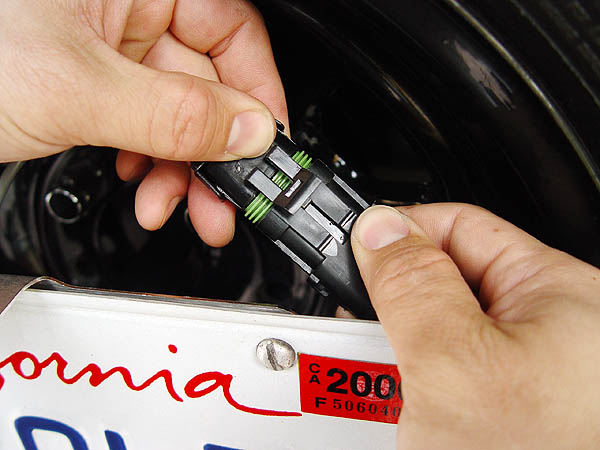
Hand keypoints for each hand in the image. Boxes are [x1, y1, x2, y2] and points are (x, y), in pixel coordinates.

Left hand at [0, 0, 286, 245]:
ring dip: (179, 169)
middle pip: (206, 86)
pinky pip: (143, 125)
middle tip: (223, 201)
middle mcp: (128, 9)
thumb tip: (250, 132)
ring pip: (176, 114)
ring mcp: (108, 50)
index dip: (256, 96)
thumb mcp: (77, 89)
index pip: (234, 33)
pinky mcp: (90, 84)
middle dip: (213, 153)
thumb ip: (176, 114)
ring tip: (169, 205)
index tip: (263, 150)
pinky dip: (147, 163)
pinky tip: (139, 185)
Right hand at [351, 204, 599, 448]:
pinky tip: (402, 412)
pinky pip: (444, 377)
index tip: (352, 253)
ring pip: (436, 336)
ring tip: (383, 390)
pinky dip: (413, 391)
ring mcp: (526, 372)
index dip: (399, 234)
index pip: (458, 227)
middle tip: (360, 339)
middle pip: (442, 285)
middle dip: (391, 310)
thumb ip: (411, 286)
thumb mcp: (453, 368)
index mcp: (555, 293)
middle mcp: (548, 328)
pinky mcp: (506, 407)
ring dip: (397, 358)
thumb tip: (380, 228)